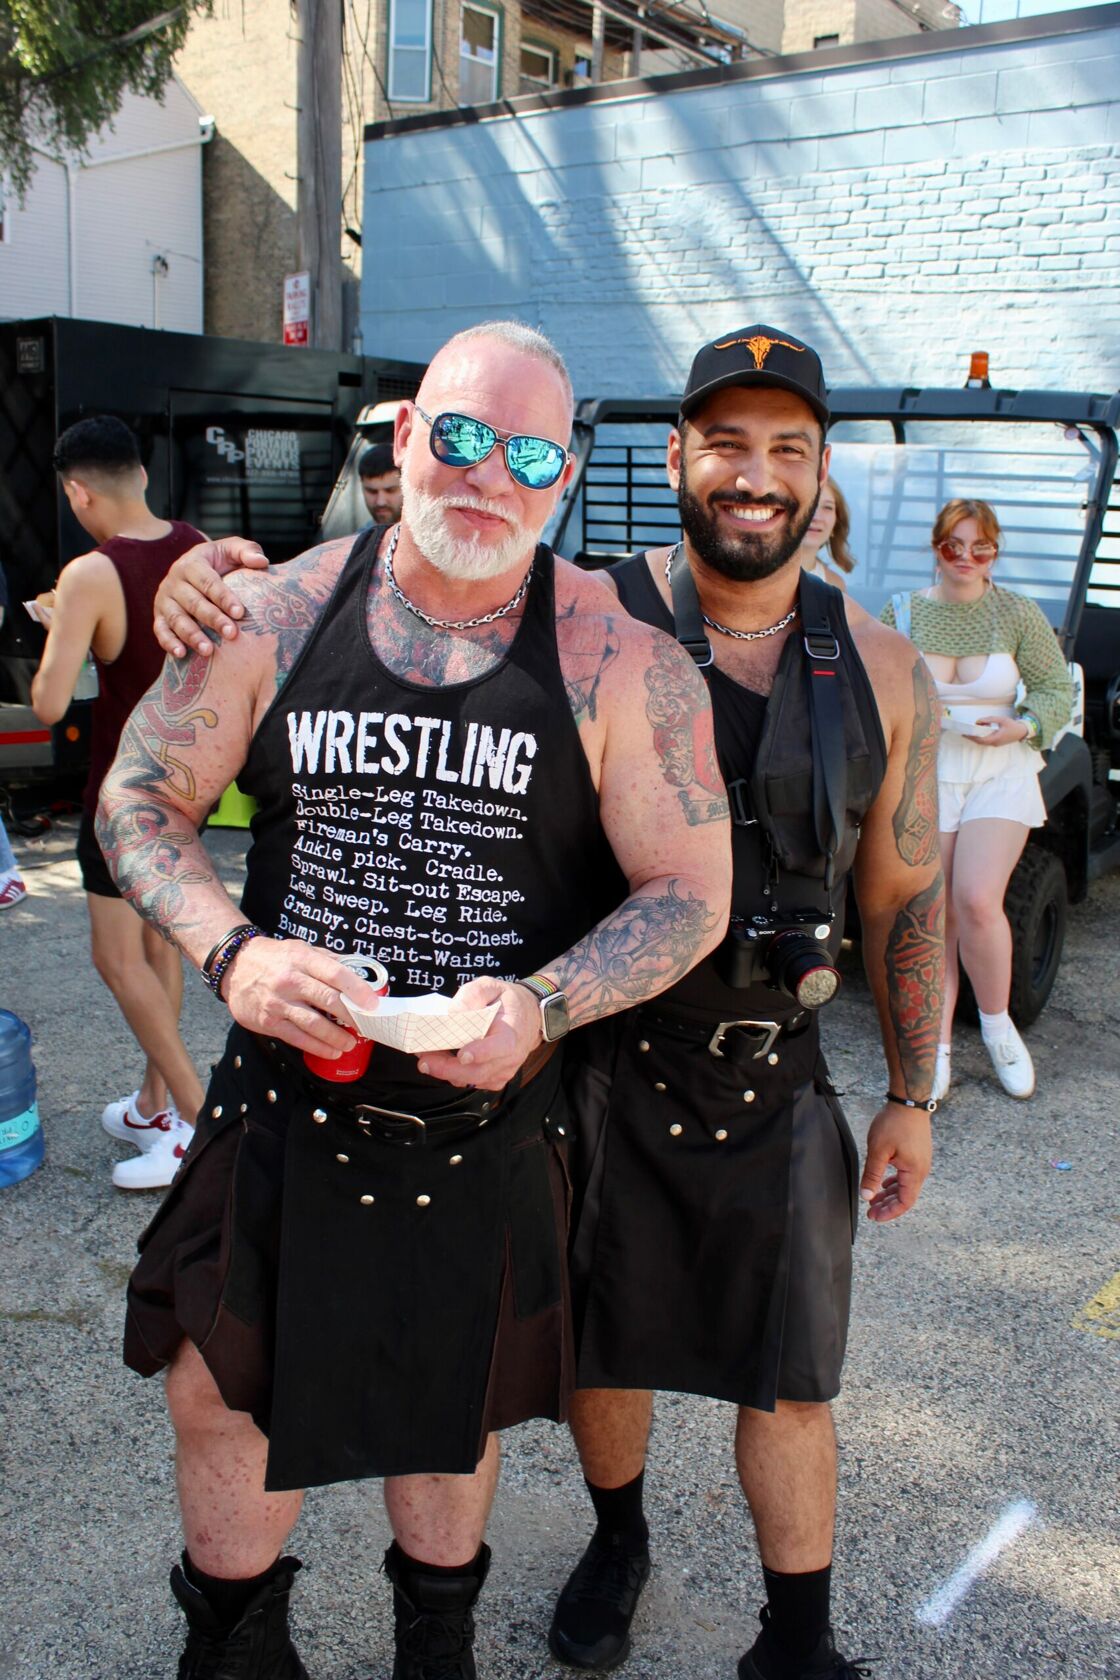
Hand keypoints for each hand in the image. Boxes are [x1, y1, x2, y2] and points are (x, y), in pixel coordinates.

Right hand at [154, 539, 269, 657]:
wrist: (193, 569)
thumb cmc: (219, 562)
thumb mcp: (230, 550)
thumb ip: (246, 551)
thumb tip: (261, 562)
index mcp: (192, 563)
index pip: (208, 581)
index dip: (224, 597)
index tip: (240, 613)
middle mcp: (174, 581)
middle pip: (193, 602)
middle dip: (212, 619)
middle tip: (231, 634)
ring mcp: (164, 599)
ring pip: (176, 618)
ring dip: (192, 635)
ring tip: (208, 651)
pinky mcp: (159, 616)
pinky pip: (160, 630)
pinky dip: (169, 642)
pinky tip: (181, 654)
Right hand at [222, 936, 384, 1056]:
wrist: (233, 967)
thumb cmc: (274, 958)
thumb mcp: (300, 949)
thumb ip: (327, 961)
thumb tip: (358, 974)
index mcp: (302, 959)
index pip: (335, 973)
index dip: (357, 989)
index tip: (373, 1003)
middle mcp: (290, 980)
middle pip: (328, 1000)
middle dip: (351, 1016)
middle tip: (366, 1026)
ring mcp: (278, 1003)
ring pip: (314, 1024)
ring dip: (336, 1037)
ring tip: (350, 1043)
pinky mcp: (268, 1022)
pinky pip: (297, 1038)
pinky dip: (317, 1047)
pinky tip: (331, 1051)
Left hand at [416, 977, 542, 1090]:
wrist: (529, 1017)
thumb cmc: (506, 1001)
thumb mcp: (491, 986)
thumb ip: (472, 995)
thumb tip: (454, 1013)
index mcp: (512, 1032)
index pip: (500, 1047)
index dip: (481, 1053)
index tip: (463, 1054)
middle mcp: (509, 1057)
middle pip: (478, 1071)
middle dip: (447, 1068)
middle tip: (424, 1060)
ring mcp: (502, 1072)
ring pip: (470, 1080)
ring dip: (445, 1072)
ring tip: (426, 1057)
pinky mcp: (494, 1079)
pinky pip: (470, 1082)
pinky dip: (453, 1075)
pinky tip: (440, 1061)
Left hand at [859, 1102, 932, 1221]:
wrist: (909, 1102)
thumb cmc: (894, 1124)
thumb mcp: (878, 1151)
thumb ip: (872, 1175)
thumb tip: (867, 1196)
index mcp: (914, 1172)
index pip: (905, 1202)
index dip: (890, 1212)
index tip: (874, 1217)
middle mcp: (921, 1170)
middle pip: (905, 1196)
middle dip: (888, 1206)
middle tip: (870, 1212)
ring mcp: (920, 1162)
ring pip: (905, 1186)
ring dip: (890, 1194)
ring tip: (873, 1199)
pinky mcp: (917, 1154)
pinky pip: (906, 1176)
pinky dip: (894, 1183)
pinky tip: (884, 1184)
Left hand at [965, 716, 1027, 746]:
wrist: (1022, 731)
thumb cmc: (1012, 725)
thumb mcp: (1001, 720)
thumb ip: (990, 719)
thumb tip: (978, 721)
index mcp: (995, 738)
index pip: (980, 739)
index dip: (971, 737)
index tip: (964, 734)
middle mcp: (994, 743)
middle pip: (980, 742)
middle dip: (972, 737)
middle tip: (964, 733)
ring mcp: (996, 744)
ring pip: (983, 742)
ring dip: (977, 737)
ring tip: (970, 731)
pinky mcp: (997, 743)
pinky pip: (987, 741)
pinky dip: (982, 737)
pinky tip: (980, 731)